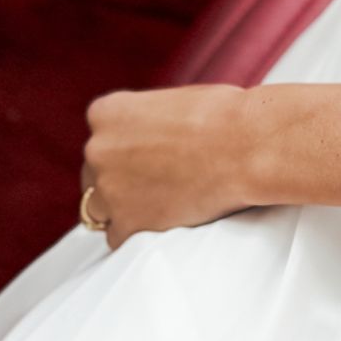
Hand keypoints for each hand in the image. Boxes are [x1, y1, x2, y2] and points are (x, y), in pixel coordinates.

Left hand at [78, 84, 262, 249]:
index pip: (101, 138)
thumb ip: (148, 121)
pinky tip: (162, 224)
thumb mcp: (172, 102)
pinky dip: (136, 235)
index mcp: (106, 113)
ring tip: (156, 207)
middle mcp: (97, 149)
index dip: (124, 151)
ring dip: (122, 209)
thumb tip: (153, 136)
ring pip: (98, 209)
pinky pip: (117, 238)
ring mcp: (108, 189)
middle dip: (120, 180)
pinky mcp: (126, 224)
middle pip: (94, 174)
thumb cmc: (222, 117)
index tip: (145, 159)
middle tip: (154, 184)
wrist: (245, 146)